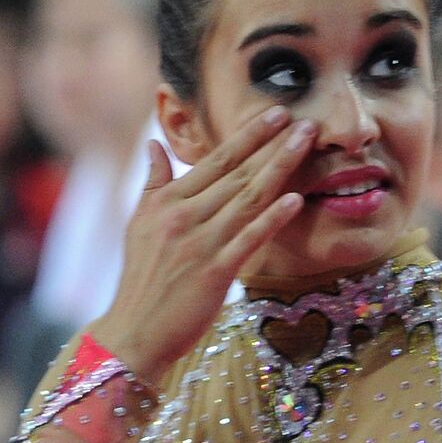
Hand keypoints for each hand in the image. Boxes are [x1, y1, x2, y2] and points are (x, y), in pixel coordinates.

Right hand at [89, 107, 312, 381]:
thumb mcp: (139, 223)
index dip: (248, 135)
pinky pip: (249, 238)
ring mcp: (200, 243)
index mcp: (168, 201)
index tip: (275, 112)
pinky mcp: (216, 271)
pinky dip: (273, 217)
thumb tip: (153, 144)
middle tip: (304, 119)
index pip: (216, 160)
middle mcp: (184, 216)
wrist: (135, 330)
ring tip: (306, 143)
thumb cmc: (141, 278)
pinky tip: (296, 199)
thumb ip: (154, 182)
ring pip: (248, 197)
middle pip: (237, 172)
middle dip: (272, 143)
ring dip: (280, 167)